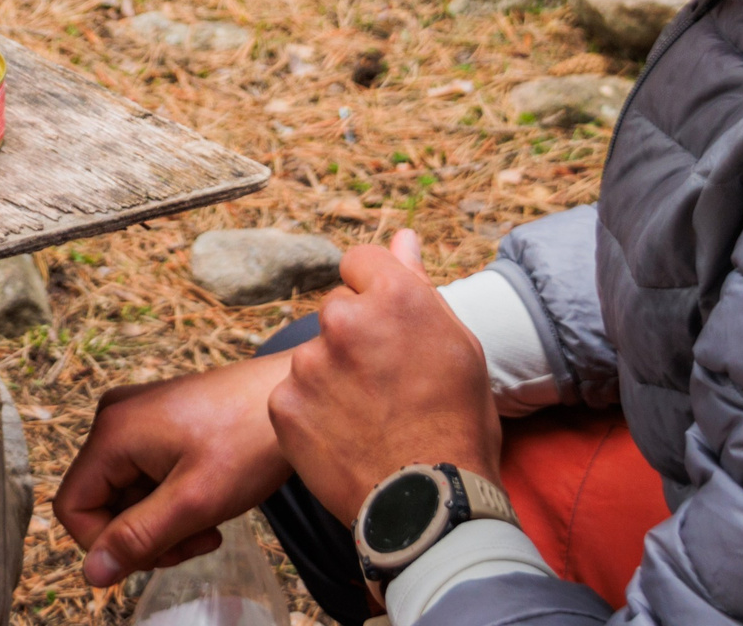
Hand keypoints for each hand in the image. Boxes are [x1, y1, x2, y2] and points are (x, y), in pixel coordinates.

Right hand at [53, 352, 294, 587]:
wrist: (298, 393)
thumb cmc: (251, 440)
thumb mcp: (193, 501)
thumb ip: (139, 539)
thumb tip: (92, 574)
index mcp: (112, 433)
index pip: (72, 507)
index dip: (106, 544)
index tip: (158, 552)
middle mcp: (115, 419)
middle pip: (100, 502)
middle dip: (142, 534)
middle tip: (195, 540)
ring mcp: (138, 417)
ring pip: (126, 493)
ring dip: (161, 521)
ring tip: (208, 523)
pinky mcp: (160, 421)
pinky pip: (145, 475)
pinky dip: (171, 499)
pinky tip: (208, 500)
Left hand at [268, 230, 500, 525]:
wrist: (430, 504)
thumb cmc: (458, 423)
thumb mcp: (458, 346)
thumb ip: (419, 285)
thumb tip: (402, 237)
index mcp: (393, 295)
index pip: (360, 262)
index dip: (375, 295)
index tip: (389, 329)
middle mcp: (343, 318)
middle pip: (337, 311)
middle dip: (354, 339)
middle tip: (386, 385)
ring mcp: (308, 362)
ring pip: (315, 356)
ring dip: (332, 377)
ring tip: (369, 418)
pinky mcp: (283, 403)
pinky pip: (294, 395)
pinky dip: (312, 413)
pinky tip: (345, 437)